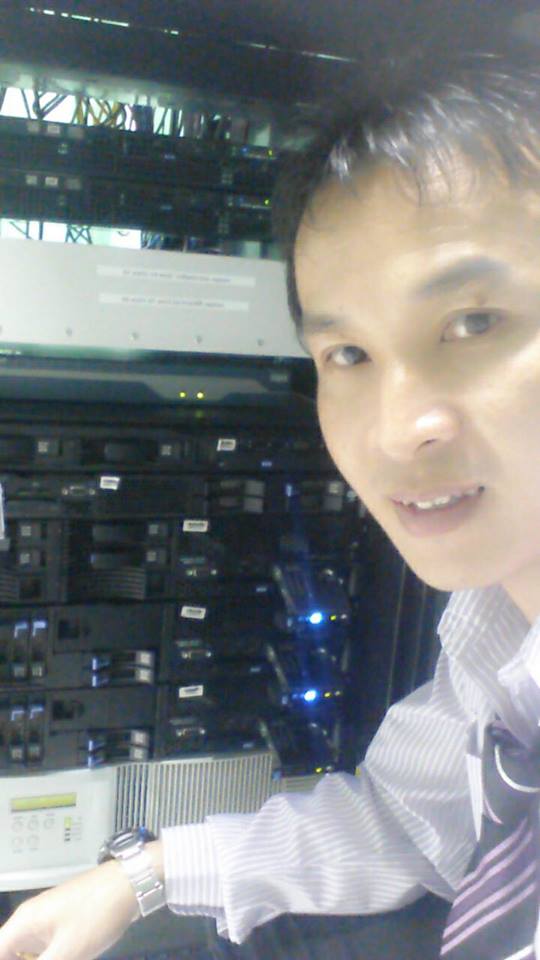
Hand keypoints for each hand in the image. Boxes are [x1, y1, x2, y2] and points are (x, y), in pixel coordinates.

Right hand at [0, 860, 140, 959]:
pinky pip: (46, 948)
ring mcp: (48, 919)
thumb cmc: (97, 914)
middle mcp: (30, 919)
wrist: (130, 883)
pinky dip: (51, 957)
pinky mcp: (64, 922)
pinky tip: (69, 957)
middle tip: (56, 959)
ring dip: (37, 959)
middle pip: (10, 952)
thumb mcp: (68, 951)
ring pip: (29, 952)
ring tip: (68, 956)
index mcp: (24, 923)